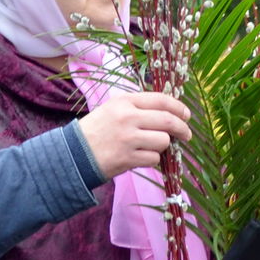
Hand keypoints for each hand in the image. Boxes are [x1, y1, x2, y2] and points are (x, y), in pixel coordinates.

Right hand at [77, 92, 192, 177]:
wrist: (73, 154)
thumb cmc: (96, 131)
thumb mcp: (113, 109)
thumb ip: (139, 108)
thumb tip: (170, 112)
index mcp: (125, 102)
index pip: (161, 100)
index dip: (179, 107)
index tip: (186, 115)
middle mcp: (128, 117)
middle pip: (168, 121)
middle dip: (182, 129)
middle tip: (186, 135)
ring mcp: (128, 138)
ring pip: (163, 141)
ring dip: (163, 146)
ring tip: (151, 147)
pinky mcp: (128, 158)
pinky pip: (154, 158)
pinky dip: (152, 159)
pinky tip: (141, 157)